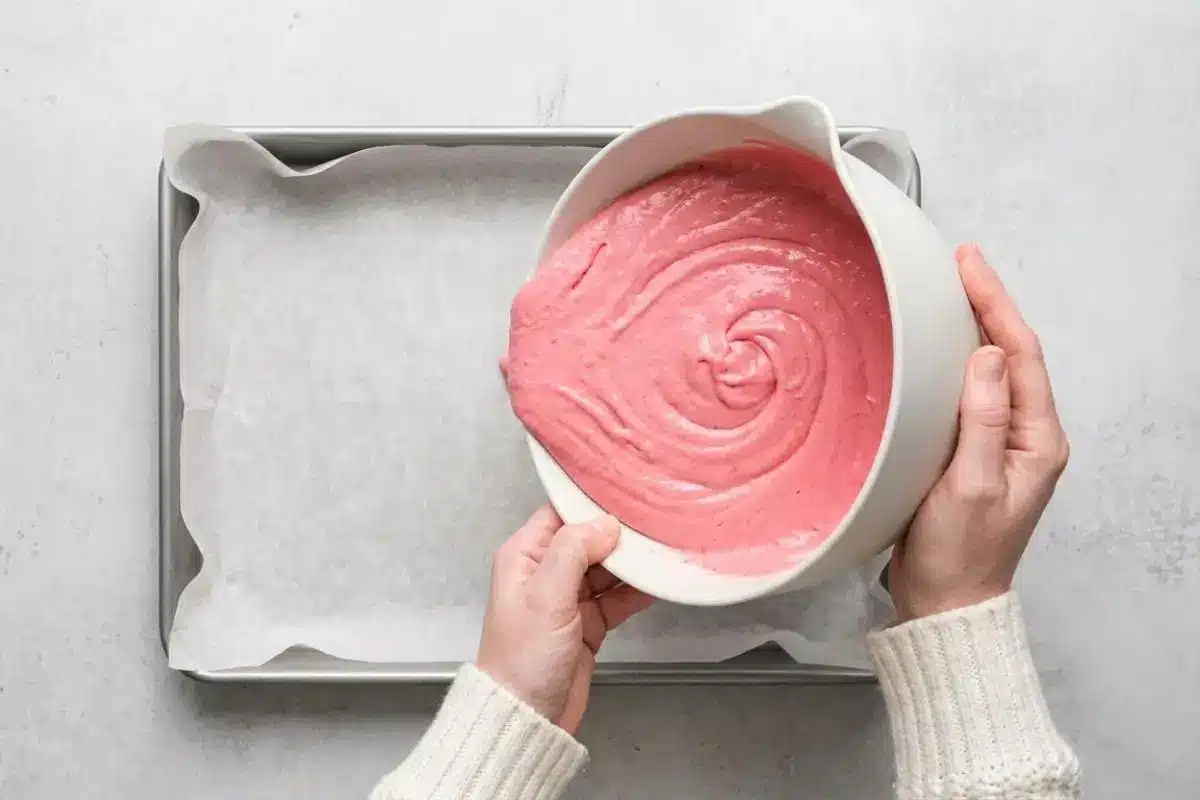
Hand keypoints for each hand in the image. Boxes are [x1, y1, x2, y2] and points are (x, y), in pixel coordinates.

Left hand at [476, 506, 653, 733]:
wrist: (527, 720)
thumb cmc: (526, 655)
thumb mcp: (545, 596)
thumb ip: (574, 551)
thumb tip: (607, 523)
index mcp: (524, 556)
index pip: (560, 512)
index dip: (592, 503)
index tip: (629, 495)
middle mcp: (545, 571)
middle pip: (588, 538)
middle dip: (620, 532)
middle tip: (658, 521)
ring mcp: (568, 600)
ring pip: (606, 568)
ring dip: (633, 563)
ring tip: (666, 549)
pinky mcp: (588, 625)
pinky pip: (616, 599)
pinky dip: (636, 592)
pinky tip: (661, 583)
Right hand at [887, 244, 1069, 621]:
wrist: (944, 603)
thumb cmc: (957, 556)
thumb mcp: (970, 488)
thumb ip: (984, 421)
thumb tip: (988, 356)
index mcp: (1037, 441)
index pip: (1021, 355)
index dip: (995, 304)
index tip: (969, 265)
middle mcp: (1026, 437)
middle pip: (1011, 355)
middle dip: (987, 305)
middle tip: (957, 264)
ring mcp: (999, 444)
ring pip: (990, 371)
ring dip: (971, 328)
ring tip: (946, 291)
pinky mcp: (971, 453)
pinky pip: (967, 394)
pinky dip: (951, 362)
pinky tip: (932, 349)